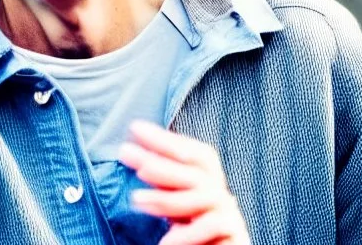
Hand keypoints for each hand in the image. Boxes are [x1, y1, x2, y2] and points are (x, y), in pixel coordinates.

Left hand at [118, 121, 250, 244]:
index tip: (134, 128)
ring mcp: (230, 215)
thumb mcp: (173, 215)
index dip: (166, 139)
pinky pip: (213, 223)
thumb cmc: (191, 243)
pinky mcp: (236, 235)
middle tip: (126, 155)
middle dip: (159, 160)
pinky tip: (165, 241)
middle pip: (196, 169)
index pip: (192, 153)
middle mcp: (222, 196)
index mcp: (207, 186)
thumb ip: (164, 191)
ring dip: (167, 195)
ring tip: (136, 200)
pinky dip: (187, 232)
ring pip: (204, 193)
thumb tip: (139, 158)